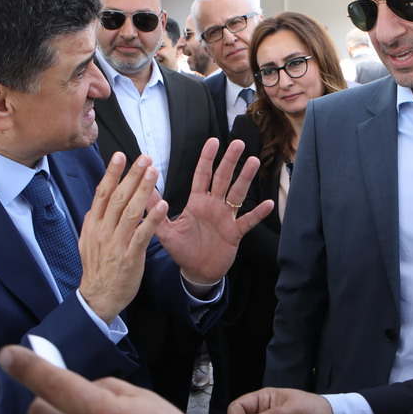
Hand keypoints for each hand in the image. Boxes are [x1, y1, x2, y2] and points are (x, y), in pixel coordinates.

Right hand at [78, 153, 167, 322]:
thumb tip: (98, 200)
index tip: (121, 156)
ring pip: (131, 211)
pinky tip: (163, 205)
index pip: (102, 193)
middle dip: (132, 176)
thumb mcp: (88, 241)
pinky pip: (143, 234)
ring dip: (144, 190)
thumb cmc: (97, 268)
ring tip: (154, 173)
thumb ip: (94, 220)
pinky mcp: (130, 256)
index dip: (112, 173)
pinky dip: (153, 219)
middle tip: (144, 158)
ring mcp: (116, 243)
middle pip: (118, 197)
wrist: (98, 297)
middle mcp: (103, 230)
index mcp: (93, 224)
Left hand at [154, 138, 273, 283]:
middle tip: (238, 143)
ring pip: (237, 194)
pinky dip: (258, 213)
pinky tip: (268, 204)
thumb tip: (144, 190)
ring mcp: (226, 218)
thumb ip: (156, 211)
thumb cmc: (182, 250)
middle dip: (230, 161)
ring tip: (254, 161)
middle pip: (223, 178)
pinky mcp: (235, 233)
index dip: (207, 159)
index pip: (202, 175)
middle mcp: (213, 205)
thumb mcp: (166, 231)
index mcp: (197, 202)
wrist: (196, 272)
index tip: (213, 141)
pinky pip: (248, 221)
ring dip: (245, 178)